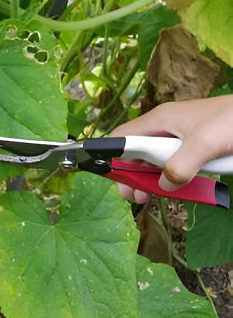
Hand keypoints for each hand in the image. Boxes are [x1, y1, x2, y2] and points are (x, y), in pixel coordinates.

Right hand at [111, 95, 232, 202]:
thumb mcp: (204, 144)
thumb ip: (179, 166)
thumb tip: (163, 185)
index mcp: (160, 120)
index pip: (122, 138)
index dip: (113, 159)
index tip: (119, 182)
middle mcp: (166, 128)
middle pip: (136, 154)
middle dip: (133, 176)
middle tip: (137, 197)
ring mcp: (181, 138)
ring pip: (156, 162)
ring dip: (154, 180)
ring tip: (155, 196)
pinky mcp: (195, 147)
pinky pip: (176, 165)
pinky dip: (175, 178)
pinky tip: (180, 188)